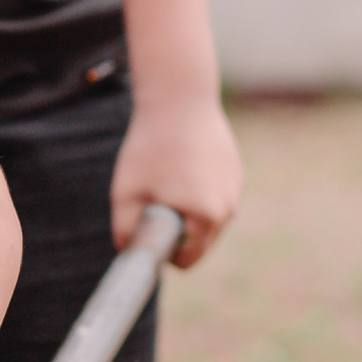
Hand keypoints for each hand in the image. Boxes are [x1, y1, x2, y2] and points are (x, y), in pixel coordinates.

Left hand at [111, 94, 241, 267]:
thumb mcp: (126, 194)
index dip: (163, 251)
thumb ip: (125, 230)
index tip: (147, 225)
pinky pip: (214, 196)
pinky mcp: (236, 173)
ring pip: (208, 219)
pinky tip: (182, 165)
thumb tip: (129, 251)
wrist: (179, 100)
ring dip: (188, 210)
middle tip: (154, 198)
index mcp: (206, 218)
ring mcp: (235, 190)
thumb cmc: (149, 148)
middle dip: (177, 231)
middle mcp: (228, 209)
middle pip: (200, 243)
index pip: (187, 260)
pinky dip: (198, 190)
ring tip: (168, 179)